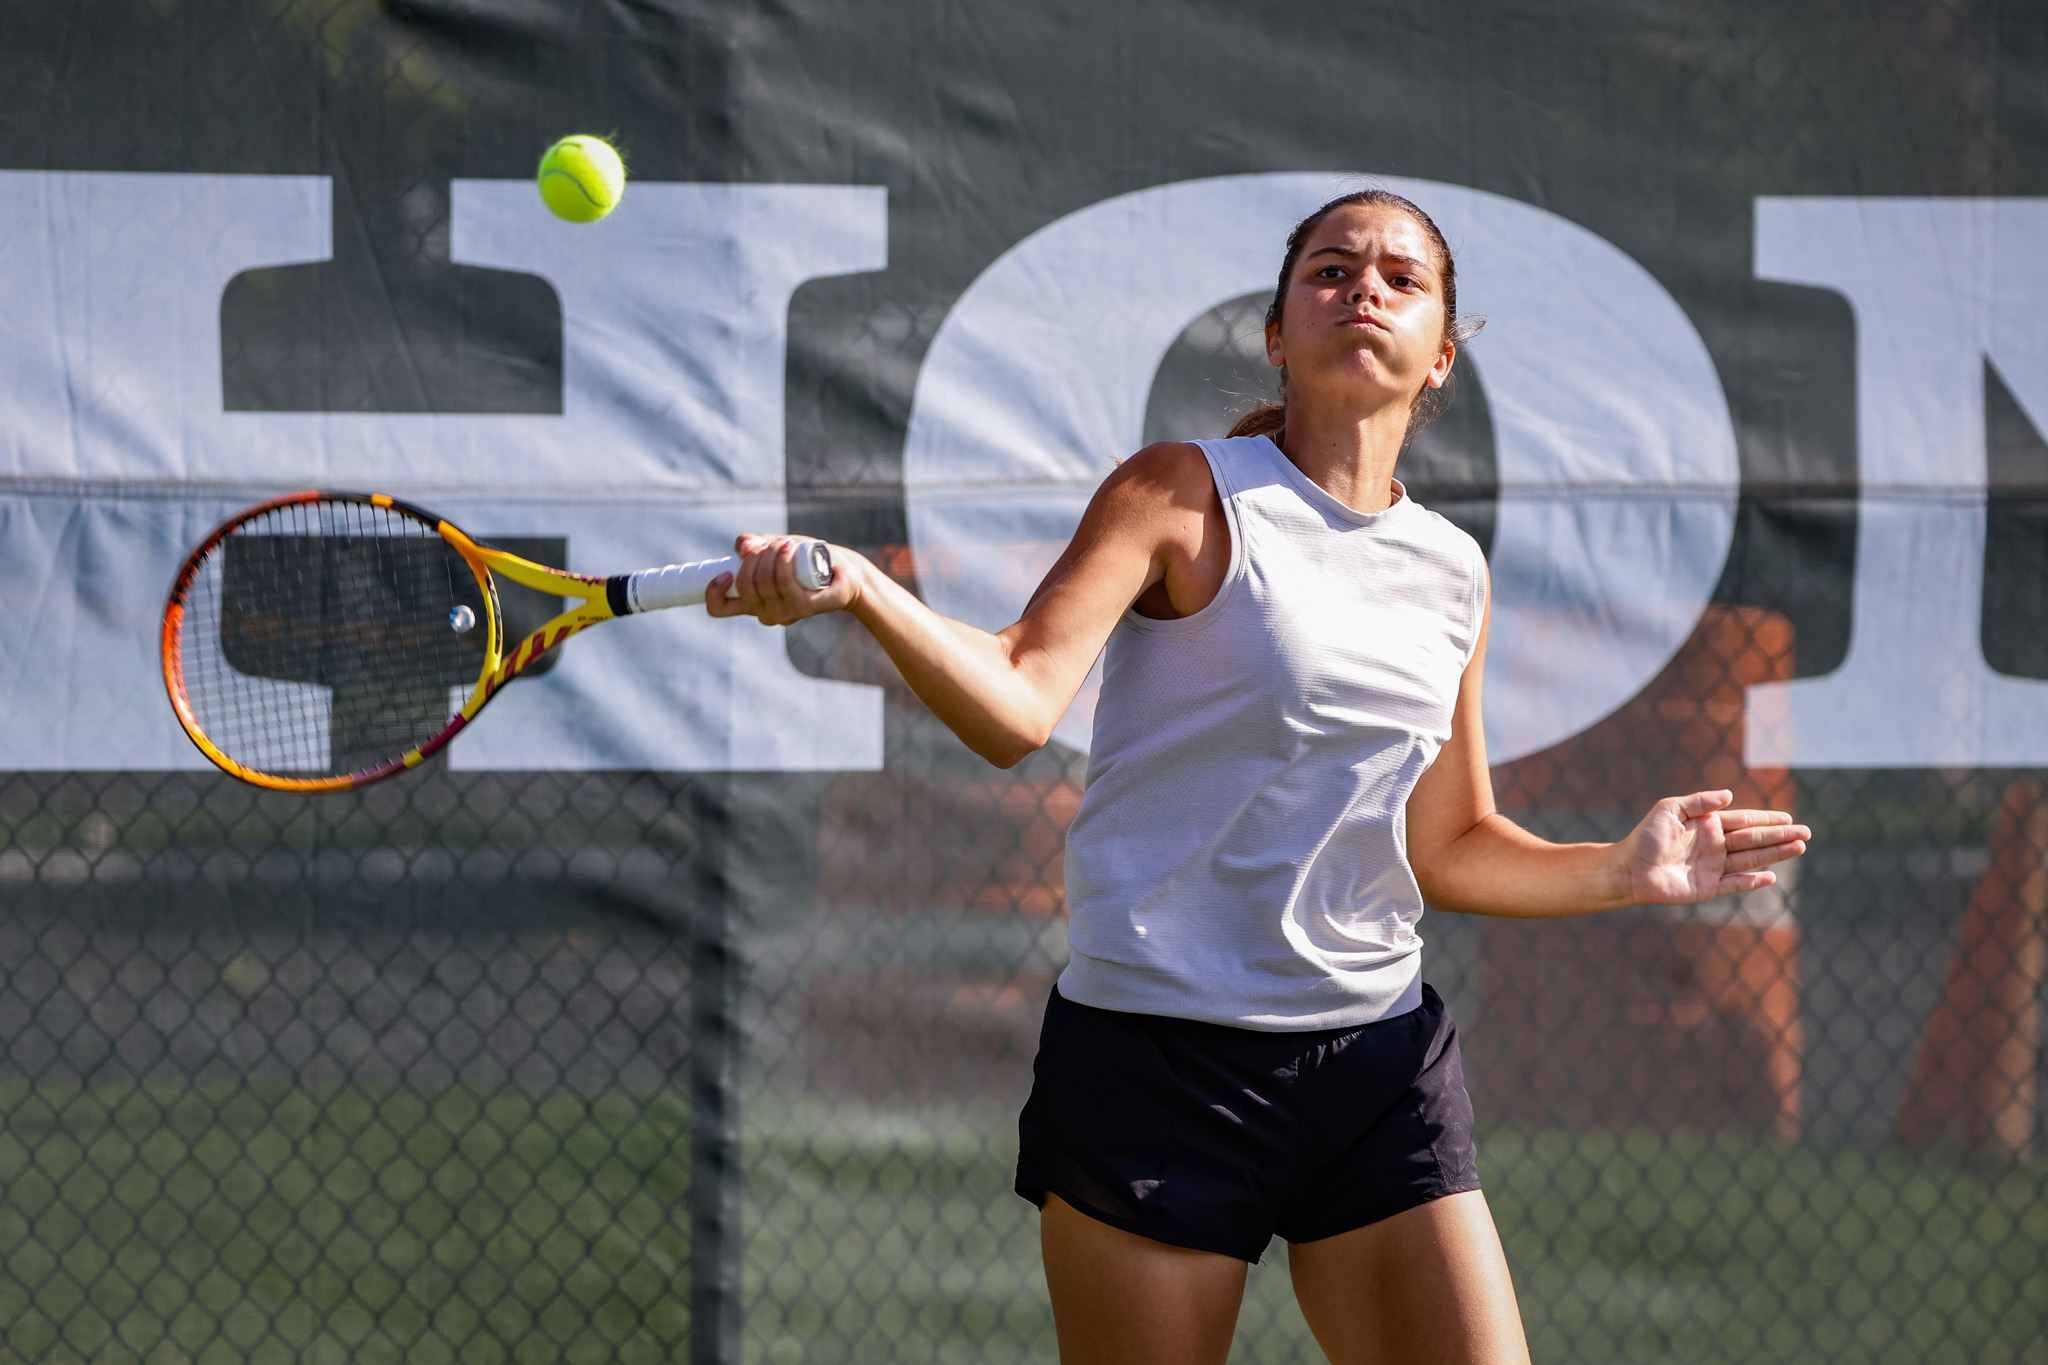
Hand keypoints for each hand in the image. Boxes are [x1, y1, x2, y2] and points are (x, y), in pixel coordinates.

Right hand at [703, 533, 860, 625]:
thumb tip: (743, 547)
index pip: (719, 608)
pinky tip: (789, 547)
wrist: (842, 570)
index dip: (713, 592)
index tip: (724, 572)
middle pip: (745, 586)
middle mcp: (765, 613)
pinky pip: (785, 584)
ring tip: (786, 543)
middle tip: (772, 544)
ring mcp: (785, 613)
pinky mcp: (805, 608)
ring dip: (771, 555)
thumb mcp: (773, 548)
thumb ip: (754, 545)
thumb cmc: (804, 560)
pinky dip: (783, 561)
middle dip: (754, 558)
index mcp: (751, 602)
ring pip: (764, 582)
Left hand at [1622, 790, 1809, 904]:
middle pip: (1754, 840)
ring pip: (1751, 860)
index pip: (1744, 820)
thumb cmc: (1645, 837)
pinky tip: (1772, 877)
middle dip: (1780, 836)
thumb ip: (1698, 802)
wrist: (1629, 869)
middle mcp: (1715, 846)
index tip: (1789, 819)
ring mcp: (1714, 868)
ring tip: (1799, 848)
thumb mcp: (1670, 810)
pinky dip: (1754, 882)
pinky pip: (1736, 884)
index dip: (1766, 820)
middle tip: (1806, 833)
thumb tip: (1728, 795)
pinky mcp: (1709, 888)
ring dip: (1775, 854)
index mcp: (1708, 826)